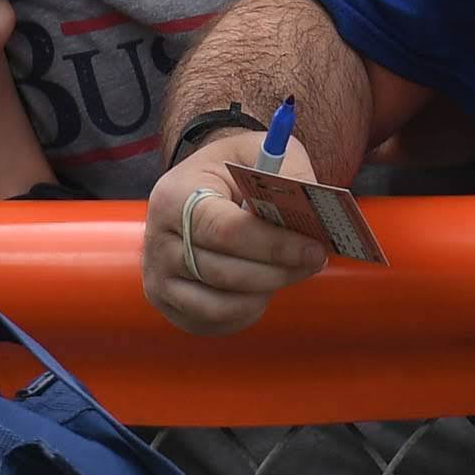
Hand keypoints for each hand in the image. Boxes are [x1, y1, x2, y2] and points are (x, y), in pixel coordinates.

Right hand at [141, 132, 326, 335]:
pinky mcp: (169, 305)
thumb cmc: (232, 171)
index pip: (226, 231)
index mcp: (175, 196)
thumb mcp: (258, 152)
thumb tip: (316, 206)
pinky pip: (215, 322)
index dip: (274, 244)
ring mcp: (159, 278)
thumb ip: (287, 173)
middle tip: (315, 259)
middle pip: (224, 273)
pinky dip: (247, 309)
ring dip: (264, 292)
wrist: (199, 188)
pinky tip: (263, 285)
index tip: (314, 248)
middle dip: (278, 271)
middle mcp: (158, 241)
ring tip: (289, 270)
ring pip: (220, 305)